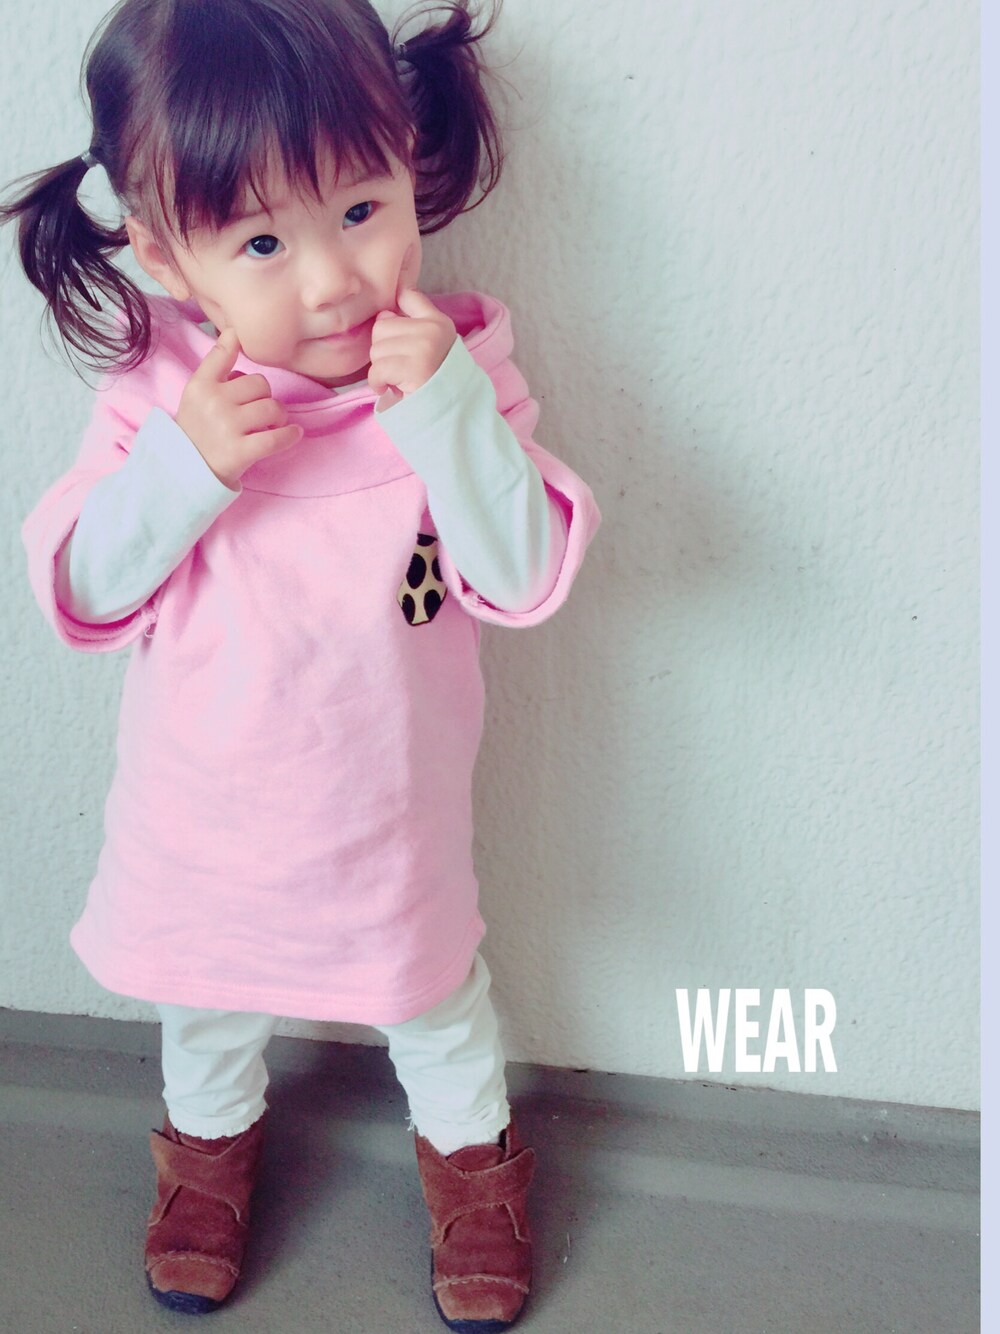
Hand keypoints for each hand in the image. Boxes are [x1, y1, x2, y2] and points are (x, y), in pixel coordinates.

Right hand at [174, 329, 302, 488]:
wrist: (188, 470)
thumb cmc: (199, 427)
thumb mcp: (197, 393)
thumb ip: (215, 365)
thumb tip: (233, 333)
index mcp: (201, 386)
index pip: (225, 355)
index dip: (237, 347)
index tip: (243, 346)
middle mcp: (213, 403)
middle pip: (261, 384)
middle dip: (264, 396)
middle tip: (257, 412)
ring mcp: (227, 428)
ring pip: (272, 408)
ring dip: (278, 417)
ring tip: (269, 425)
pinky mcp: (241, 452)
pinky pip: (276, 438)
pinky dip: (290, 435)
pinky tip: (293, 434)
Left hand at [367, 287, 456, 401]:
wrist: (452, 410)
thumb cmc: (435, 381)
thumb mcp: (431, 347)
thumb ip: (411, 325)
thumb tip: (382, 315)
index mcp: (438, 322)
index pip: (408, 296)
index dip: (393, 312)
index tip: (394, 334)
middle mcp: (432, 330)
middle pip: (381, 327)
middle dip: (383, 351)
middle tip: (397, 369)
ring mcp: (424, 347)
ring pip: (376, 350)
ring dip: (381, 370)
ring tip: (398, 380)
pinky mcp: (413, 368)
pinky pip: (377, 369)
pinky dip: (377, 383)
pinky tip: (388, 388)